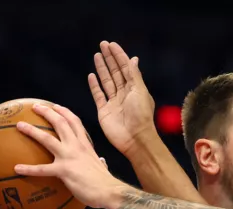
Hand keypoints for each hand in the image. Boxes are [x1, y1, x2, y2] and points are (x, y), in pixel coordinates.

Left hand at [13, 104, 121, 208]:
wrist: (109, 191)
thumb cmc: (105, 181)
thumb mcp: (102, 166)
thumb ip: (100, 162)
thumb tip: (102, 162)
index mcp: (86, 145)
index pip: (75, 122)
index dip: (64, 112)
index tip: (55, 106)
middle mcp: (76, 146)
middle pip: (60, 123)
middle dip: (47, 112)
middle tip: (35, 107)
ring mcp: (69, 157)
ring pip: (47, 139)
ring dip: (32, 131)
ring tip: (20, 126)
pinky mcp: (63, 170)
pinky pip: (42, 169)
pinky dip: (28, 169)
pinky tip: (17, 168)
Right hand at [90, 41, 155, 157]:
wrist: (134, 139)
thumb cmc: (141, 116)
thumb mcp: (139, 92)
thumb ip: (134, 76)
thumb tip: (133, 59)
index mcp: (135, 89)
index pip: (126, 68)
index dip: (119, 56)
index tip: (112, 45)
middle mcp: (124, 94)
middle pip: (115, 72)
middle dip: (109, 58)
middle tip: (102, 44)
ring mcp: (114, 102)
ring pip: (106, 81)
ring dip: (102, 68)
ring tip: (97, 55)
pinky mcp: (104, 111)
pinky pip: (98, 95)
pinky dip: (95, 86)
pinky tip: (91, 75)